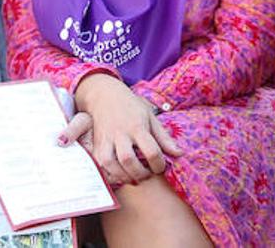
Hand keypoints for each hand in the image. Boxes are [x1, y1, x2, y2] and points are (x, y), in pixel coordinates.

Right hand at [63, 74, 181, 185]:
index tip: (161, 168)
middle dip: (139, 173)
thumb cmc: (132, 107)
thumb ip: (164, 138)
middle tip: (147, 175)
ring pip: (110, 163)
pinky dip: (108, 173)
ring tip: (133, 178)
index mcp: (137, 127)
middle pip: (128, 160)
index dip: (159, 164)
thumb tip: (179, 154)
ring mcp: (105, 140)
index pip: (151, 150)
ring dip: (122, 176)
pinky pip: (98, 163)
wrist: (105, 96)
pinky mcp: (95, 144)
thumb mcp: (151, 118)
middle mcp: (120, 134)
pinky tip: (118, 174)